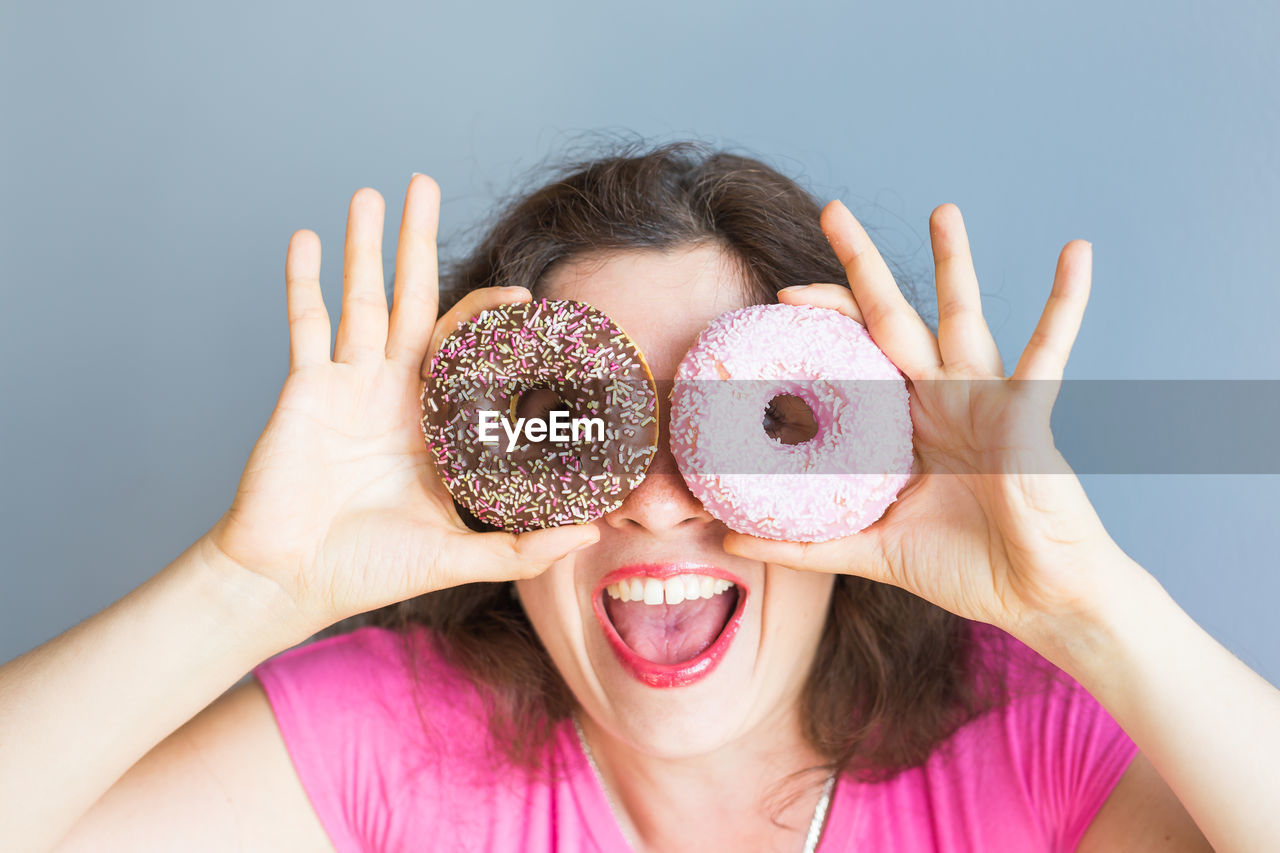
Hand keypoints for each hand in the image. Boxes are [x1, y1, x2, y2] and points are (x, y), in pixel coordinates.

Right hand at [204, 175, 597, 633]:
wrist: (292, 581)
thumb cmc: (370, 569)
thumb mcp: (457, 556)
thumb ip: (522, 548)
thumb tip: (592, 534)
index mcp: (433, 420)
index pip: (467, 350)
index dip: (491, 318)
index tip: (525, 296)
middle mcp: (392, 391)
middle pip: (412, 300)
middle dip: (418, 243)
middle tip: (424, 185)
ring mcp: (346, 385)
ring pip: (360, 299)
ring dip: (363, 246)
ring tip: (370, 193)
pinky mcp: (304, 389)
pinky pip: (304, 326)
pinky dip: (302, 282)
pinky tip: (306, 238)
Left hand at [724, 200, 1126, 638]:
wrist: (1035, 596)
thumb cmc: (965, 568)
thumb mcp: (871, 548)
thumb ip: (804, 543)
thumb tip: (726, 541)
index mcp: (903, 424)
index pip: (852, 357)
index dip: (818, 325)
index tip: (776, 299)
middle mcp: (940, 399)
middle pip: (891, 318)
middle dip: (861, 265)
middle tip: (831, 208)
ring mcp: (984, 399)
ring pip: (961, 317)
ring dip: (954, 263)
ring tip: (942, 209)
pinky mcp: (1026, 411)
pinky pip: (1048, 349)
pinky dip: (1066, 303)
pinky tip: (1077, 252)